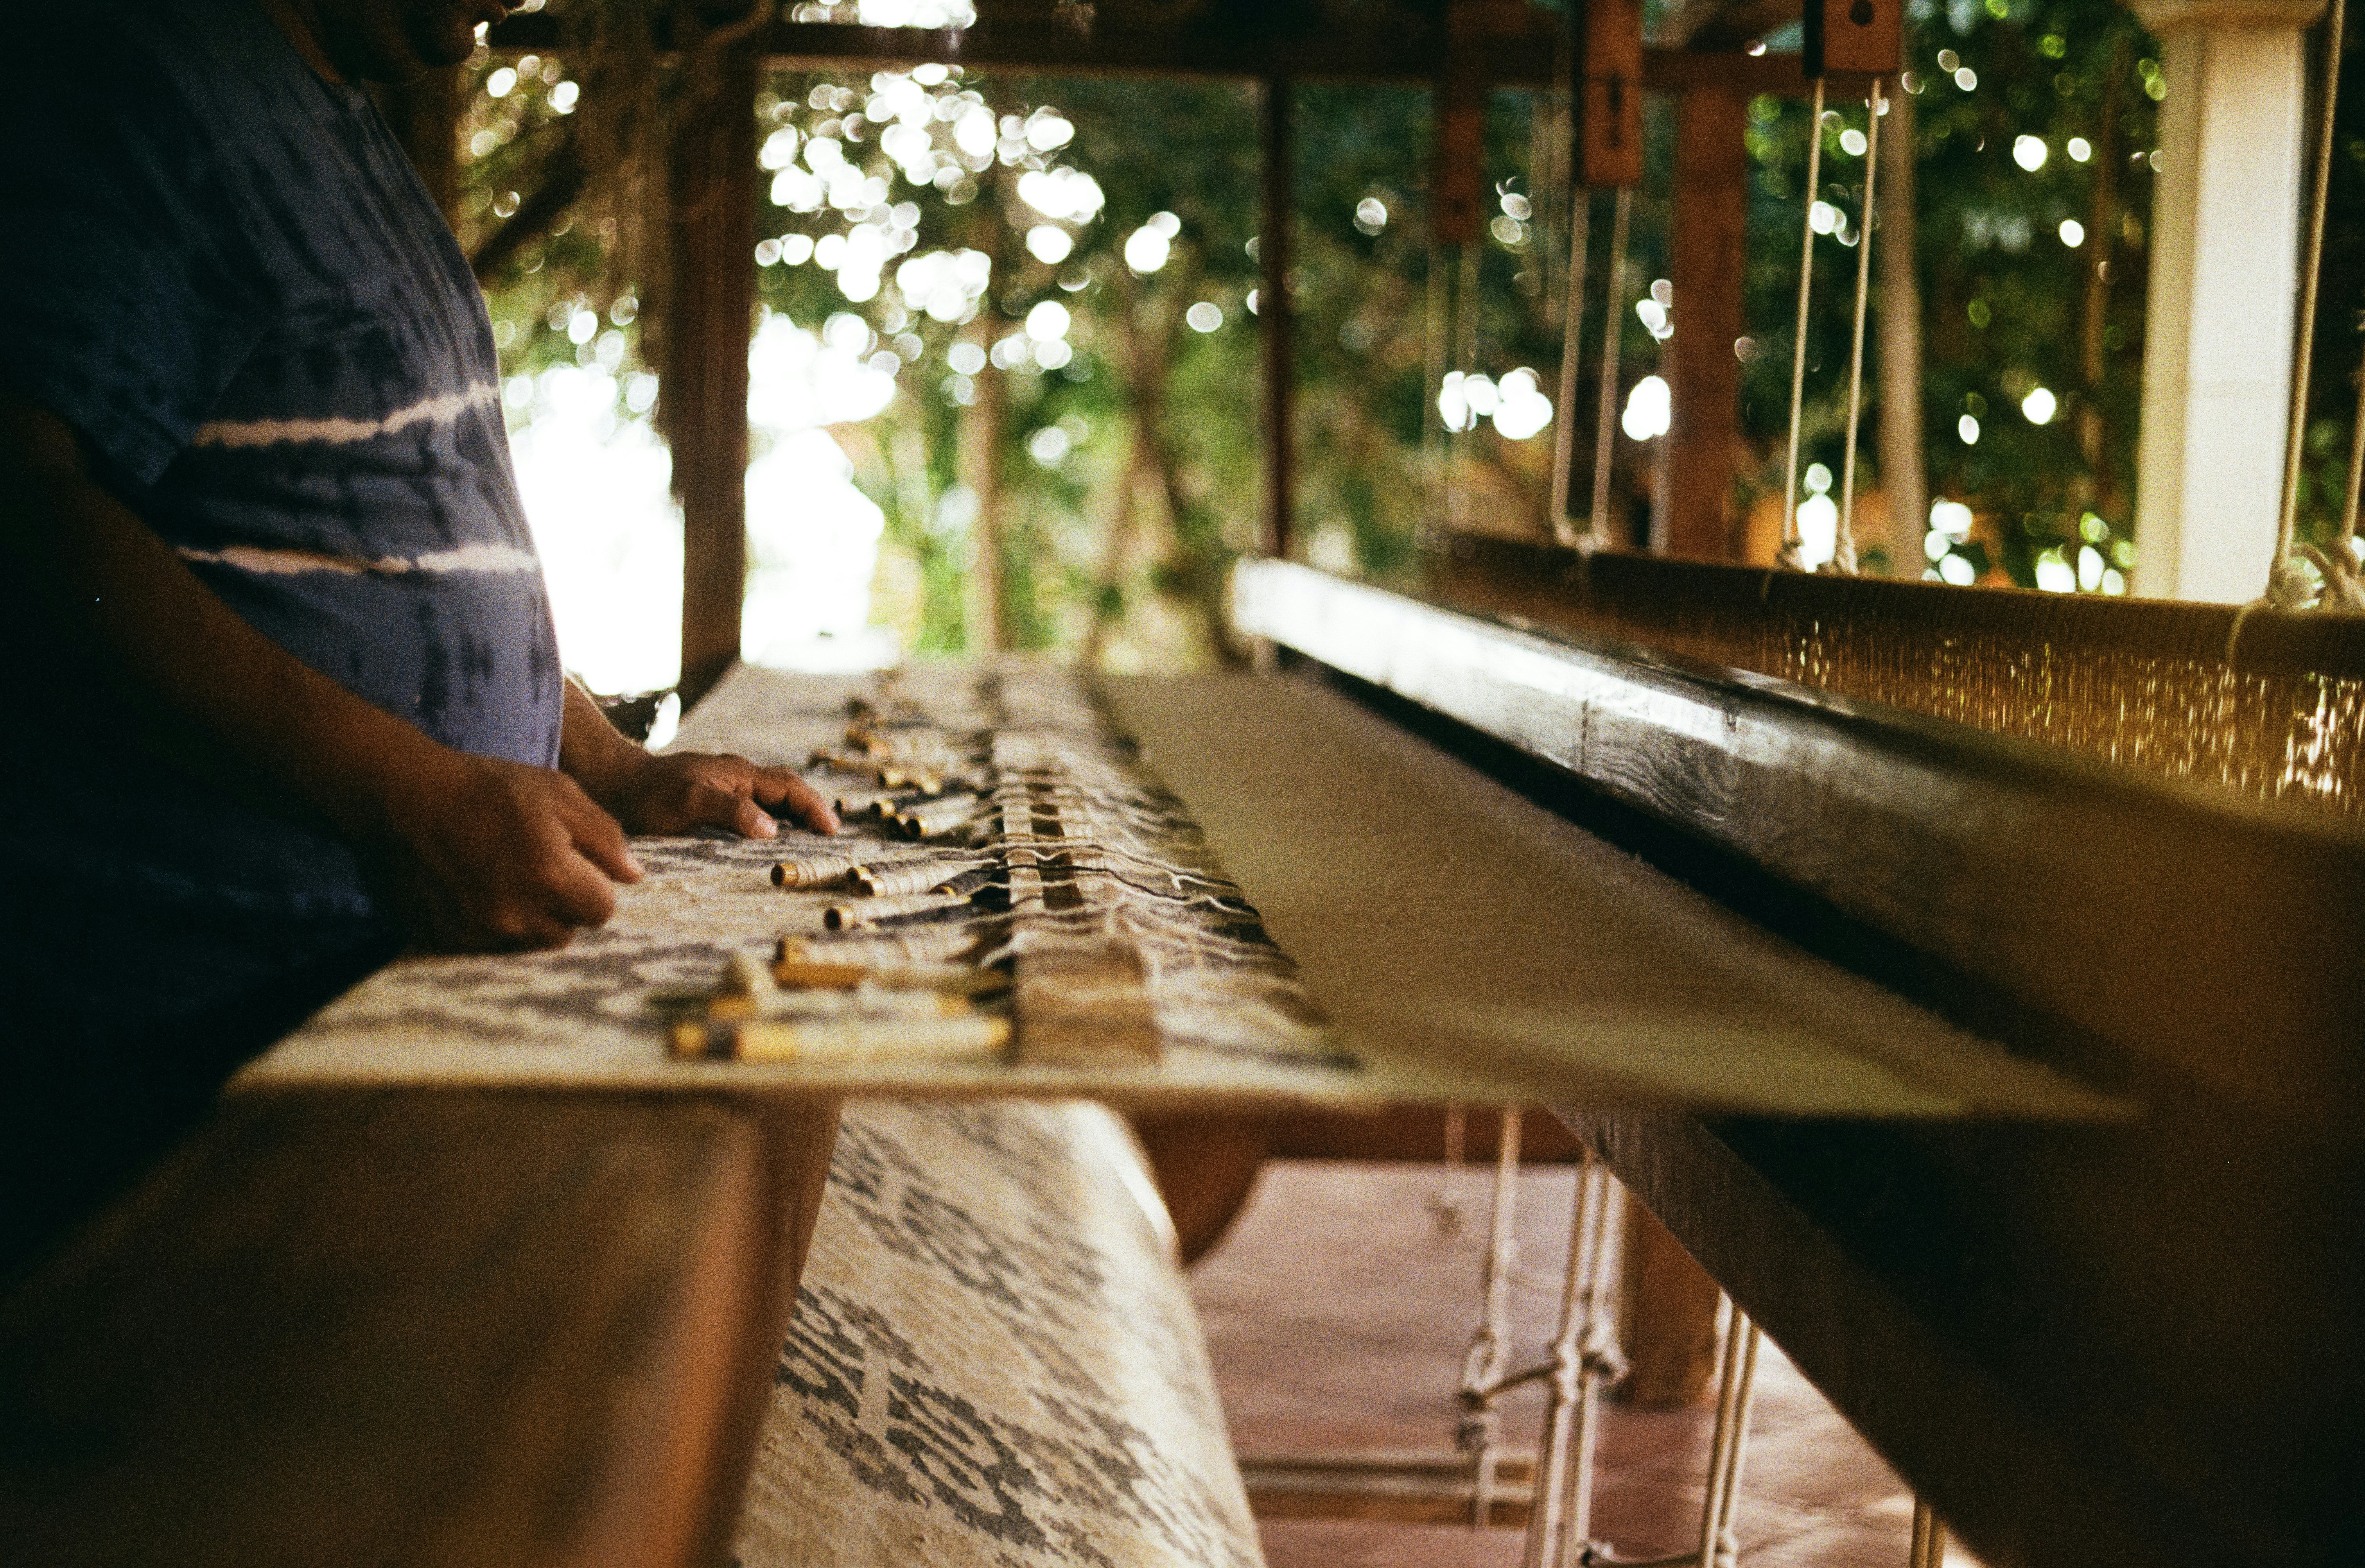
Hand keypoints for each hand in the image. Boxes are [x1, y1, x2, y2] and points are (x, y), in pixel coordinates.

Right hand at [375, 750, 643, 950]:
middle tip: (543, 868)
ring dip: (533, 917)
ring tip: (513, 876)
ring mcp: (480, 928)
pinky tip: (483, 886)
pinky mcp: (451, 934)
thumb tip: (634, 877)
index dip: (596, 887)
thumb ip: (605, 836)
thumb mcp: (560, 793)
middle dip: (566, 905)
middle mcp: (516, 912)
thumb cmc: (490, 787)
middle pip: (568, 931)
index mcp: (549, 875)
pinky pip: (493, 942)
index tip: (578, 865)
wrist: (410, 795)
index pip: (603, 911)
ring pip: (531, 941)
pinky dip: (496, 922)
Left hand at [598, 750, 840, 837]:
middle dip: (812, 810)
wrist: (613, 784)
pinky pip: (753, 809)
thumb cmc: (648, 795)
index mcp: (738, 773)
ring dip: (794, 817)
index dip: (814, 808)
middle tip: (831, 838)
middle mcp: (736, 777)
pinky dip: (772, 822)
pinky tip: (770, 841)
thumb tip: (772, 828)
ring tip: (810, 842)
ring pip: (771, 799)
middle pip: (786, 790)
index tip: (832, 831)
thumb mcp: (688, 803)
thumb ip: (731, 811)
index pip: (789, 787)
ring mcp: (724, 787)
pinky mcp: (712, 800)